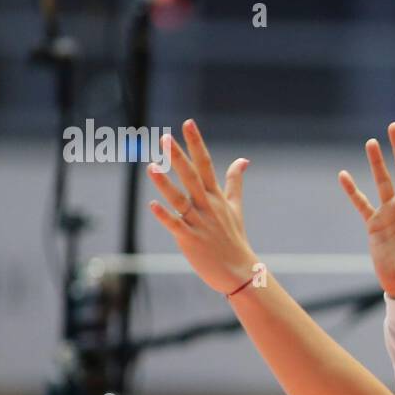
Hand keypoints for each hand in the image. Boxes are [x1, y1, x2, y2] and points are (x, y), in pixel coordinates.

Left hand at [147, 119, 259, 294]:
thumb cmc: (234, 239)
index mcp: (216, 196)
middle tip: (163, 137)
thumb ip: (235, 182)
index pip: (206, 163)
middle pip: (191, 176)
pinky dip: (165, 216)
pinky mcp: (190, 239)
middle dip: (177, 157)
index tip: (187, 123)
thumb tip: (243, 159)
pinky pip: (176, 225)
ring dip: (165, 183)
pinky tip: (152, 205)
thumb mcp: (235, 207)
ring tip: (151, 166)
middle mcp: (207, 206)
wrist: (239, 271)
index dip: (196, 143)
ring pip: (180, 199)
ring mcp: (199, 222)